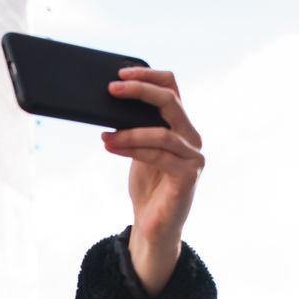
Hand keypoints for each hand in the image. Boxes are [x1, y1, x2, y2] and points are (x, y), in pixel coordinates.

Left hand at [101, 67, 203, 294]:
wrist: (153, 226)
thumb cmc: (146, 187)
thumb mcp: (137, 149)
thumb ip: (133, 126)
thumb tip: (108, 101)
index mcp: (181, 126)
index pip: (172, 88)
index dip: (148, 76)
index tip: (120, 72)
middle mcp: (192, 137)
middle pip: (171, 101)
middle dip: (139, 92)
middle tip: (111, 89)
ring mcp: (193, 157)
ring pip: (162, 132)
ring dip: (129, 131)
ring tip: (105, 134)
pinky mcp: (188, 176)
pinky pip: (160, 156)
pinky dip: (133, 149)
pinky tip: (111, 146)